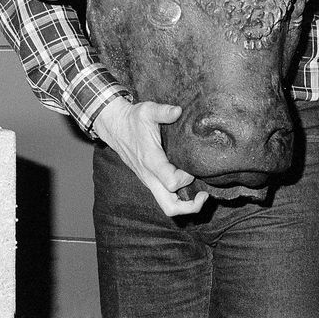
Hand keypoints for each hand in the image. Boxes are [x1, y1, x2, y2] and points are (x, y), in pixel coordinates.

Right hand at [93, 96, 208, 216]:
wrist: (115, 126)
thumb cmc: (133, 119)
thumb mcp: (147, 110)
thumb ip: (163, 111)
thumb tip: (179, 111)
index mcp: (151, 160)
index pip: (172, 182)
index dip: (187, 177)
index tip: (193, 166)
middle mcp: (149, 176)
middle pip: (169, 207)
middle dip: (190, 207)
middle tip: (203, 195)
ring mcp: (149, 181)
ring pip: (167, 206)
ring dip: (184, 206)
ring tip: (199, 194)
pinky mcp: (149, 180)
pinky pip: (164, 197)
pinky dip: (178, 198)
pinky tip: (187, 184)